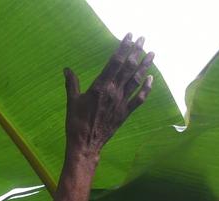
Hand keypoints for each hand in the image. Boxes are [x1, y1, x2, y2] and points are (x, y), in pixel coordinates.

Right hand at [63, 34, 154, 160]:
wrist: (86, 145)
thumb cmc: (76, 123)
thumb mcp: (72, 101)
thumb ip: (72, 83)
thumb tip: (67, 69)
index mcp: (100, 86)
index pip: (115, 62)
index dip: (123, 48)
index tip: (129, 36)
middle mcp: (114, 92)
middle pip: (128, 67)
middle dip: (136, 51)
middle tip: (143, 39)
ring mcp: (122, 102)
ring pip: (136, 80)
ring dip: (145, 66)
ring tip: (152, 53)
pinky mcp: (125, 113)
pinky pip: (140, 99)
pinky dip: (146, 88)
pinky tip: (151, 79)